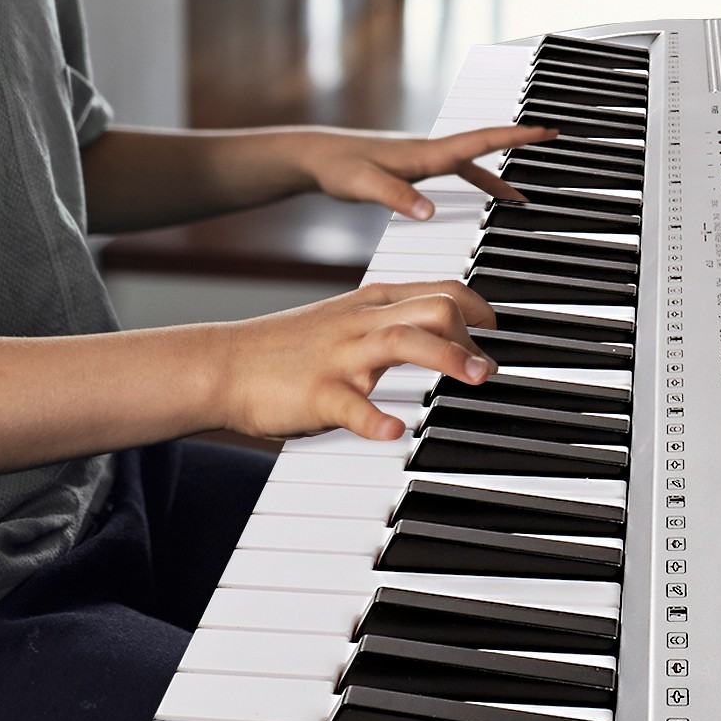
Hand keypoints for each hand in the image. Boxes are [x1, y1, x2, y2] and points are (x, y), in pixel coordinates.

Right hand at [216, 279, 497, 441]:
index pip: (439, 288)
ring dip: (447, 356)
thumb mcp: (347, 320)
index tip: (497, 328)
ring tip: (477, 377)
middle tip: (493, 366)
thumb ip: (393, 319)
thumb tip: (442, 326)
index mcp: (372, 304)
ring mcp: (341, 356)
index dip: (477, 305)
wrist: (223, 364)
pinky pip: (351, 405)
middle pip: (432, 307)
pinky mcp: (317, 393)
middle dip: (472, 331)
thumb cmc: (288, 348)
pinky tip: (395, 432)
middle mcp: (363, 323)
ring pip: (403, 340)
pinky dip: (375, 418)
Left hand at [290, 124, 555, 220]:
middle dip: (518, 145)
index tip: (544, 130)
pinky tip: (479, 201)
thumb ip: (397, 197)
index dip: (513, 137)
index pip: (479, 141)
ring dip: (498, 175)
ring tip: (522, 195)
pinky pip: (455, 175)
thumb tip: (431, 213)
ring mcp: (423, 160)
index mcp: (425, 153)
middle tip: (550, 140)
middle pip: (484, 147)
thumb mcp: (363, 185)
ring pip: (472, 164)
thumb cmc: (337, 167)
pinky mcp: (414, 169)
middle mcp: (429, 152)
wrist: (314, 156)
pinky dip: (475, 184)